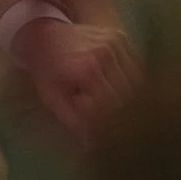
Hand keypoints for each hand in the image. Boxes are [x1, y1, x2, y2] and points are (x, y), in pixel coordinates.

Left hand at [15, 19, 138, 141]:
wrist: (44, 32)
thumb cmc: (45, 68)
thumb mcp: (52, 98)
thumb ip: (74, 121)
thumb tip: (94, 147)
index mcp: (87, 69)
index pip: (111, 106)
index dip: (109, 123)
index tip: (103, 134)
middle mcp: (105, 53)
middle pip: (127, 94)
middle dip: (121, 113)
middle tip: (114, 126)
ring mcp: (116, 42)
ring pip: (137, 81)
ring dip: (130, 98)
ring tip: (118, 109)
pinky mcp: (121, 37)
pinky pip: (136, 67)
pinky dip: (133, 82)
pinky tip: (122, 90)